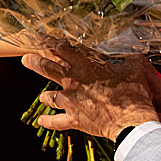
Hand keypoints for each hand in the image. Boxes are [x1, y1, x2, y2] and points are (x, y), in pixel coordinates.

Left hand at [21, 46, 158, 139]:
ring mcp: (70, 101)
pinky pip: (55, 122)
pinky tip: (41, 120)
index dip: (51, 42)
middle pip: (46, 68)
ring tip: (42, 97)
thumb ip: (129, 56)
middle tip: (26, 59)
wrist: (130, 121)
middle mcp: (73, 82)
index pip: (63, 49)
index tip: (43, 38)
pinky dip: (47, 121)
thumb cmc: (133, 93)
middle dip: (33, 62)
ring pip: (48, 97)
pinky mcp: (73, 119)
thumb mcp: (134, 68)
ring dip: (44, 96)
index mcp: (86, 66)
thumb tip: (133, 45)